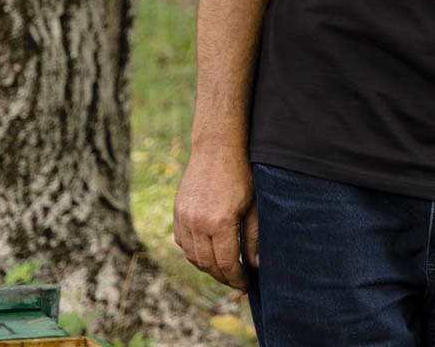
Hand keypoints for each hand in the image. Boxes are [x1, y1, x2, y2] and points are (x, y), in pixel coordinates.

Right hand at [173, 144, 258, 289]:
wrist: (217, 148)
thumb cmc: (242, 175)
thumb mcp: (255, 206)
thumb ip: (254, 237)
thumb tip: (256, 265)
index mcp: (221, 223)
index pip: (227, 264)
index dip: (237, 278)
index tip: (246, 286)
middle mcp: (198, 223)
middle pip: (208, 264)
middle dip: (223, 277)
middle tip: (236, 282)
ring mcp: (184, 218)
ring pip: (192, 256)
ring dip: (207, 267)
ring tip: (224, 270)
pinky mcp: (177, 212)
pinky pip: (182, 243)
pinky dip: (194, 253)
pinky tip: (207, 253)